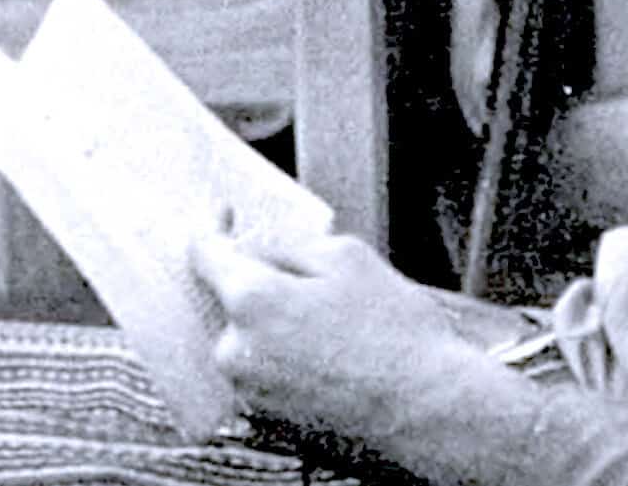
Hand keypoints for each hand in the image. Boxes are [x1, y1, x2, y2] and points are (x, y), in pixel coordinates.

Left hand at [190, 228, 473, 439]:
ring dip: (276, 319)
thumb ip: (291, 245)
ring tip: (334, 320)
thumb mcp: (349, 257)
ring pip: (249, 333)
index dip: (212, 227)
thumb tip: (260, 250)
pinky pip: (264, 366)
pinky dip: (287, 351)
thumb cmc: (393, 330)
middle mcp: (235, 349)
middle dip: (262, 280)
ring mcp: (248, 387)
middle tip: (311, 278)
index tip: (221, 214)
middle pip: (231, 297)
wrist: (422, 404)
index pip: (206, 254)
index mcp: (252, 300)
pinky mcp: (266, 413)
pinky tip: (331, 349)